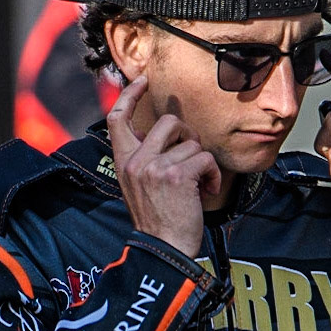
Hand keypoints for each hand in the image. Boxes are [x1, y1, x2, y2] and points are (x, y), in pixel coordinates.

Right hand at [106, 75, 219, 257]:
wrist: (163, 250)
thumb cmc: (157, 221)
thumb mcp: (138, 186)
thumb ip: (143, 159)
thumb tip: (153, 132)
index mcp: (123, 162)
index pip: (117, 118)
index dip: (129, 94)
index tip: (142, 80)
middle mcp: (135, 160)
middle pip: (167, 122)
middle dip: (187, 135)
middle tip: (192, 157)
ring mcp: (154, 166)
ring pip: (191, 143)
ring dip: (202, 163)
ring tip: (198, 184)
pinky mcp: (176, 175)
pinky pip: (204, 159)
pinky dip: (213, 175)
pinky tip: (207, 190)